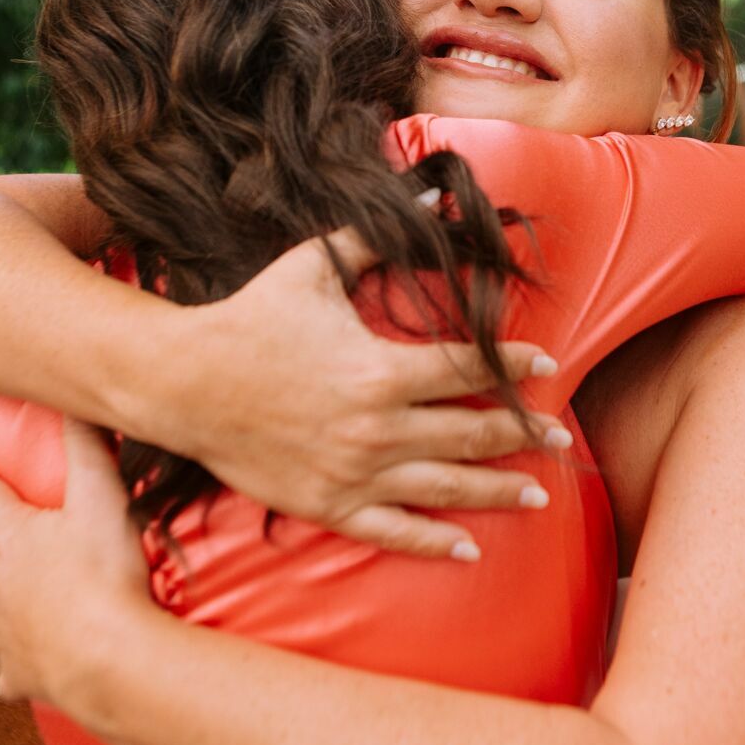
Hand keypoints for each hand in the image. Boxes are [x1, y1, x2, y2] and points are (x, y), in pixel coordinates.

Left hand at [0, 420, 152, 705]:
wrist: (102, 655)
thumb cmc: (102, 575)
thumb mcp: (102, 497)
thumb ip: (88, 449)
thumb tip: (78, 407)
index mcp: (16, 536)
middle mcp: (0, 581)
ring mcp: (8, 629)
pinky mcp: (23, 671)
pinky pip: (8, 669)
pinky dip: (9, 665)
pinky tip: (12, 667)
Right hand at [135, 226, 569, 560]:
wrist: (183, 382)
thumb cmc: (251, 317)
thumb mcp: (313, 266)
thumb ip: (376, 236)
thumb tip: (431, 194)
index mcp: (380, 369)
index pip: (468, 368)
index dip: (514, 365)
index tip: (548, 366)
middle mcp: (377, 427)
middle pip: (471, 432)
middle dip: (523, 434)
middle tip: (561, 439)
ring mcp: (354, 471)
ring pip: (444, 486)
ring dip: (497, 490)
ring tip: (538, 494)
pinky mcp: (328, 505)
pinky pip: (393, 530)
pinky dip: (434, 541)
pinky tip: (467, 549)